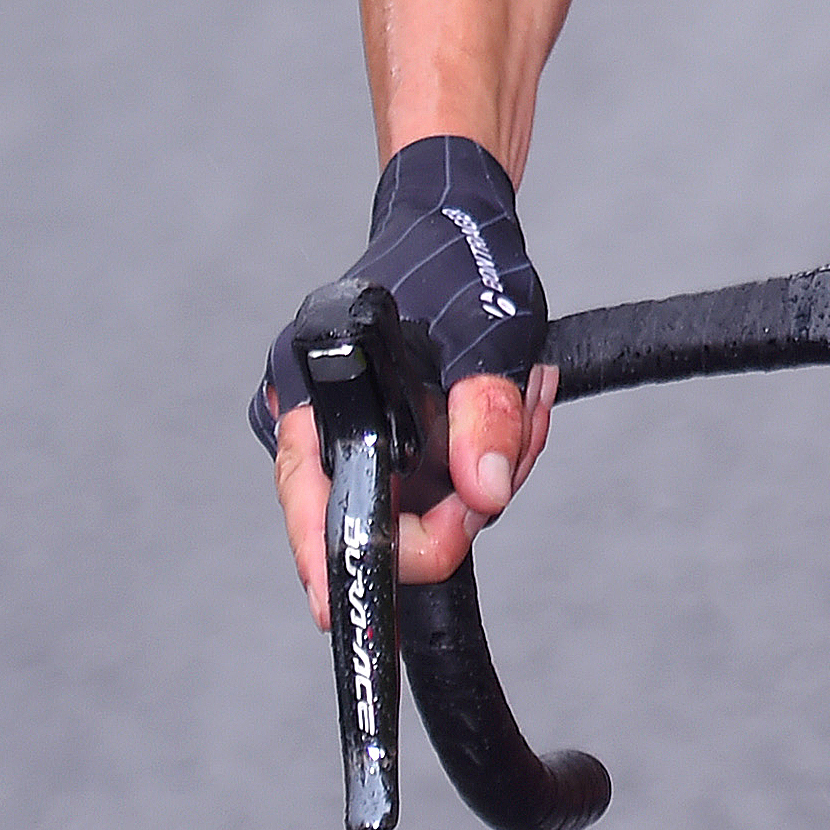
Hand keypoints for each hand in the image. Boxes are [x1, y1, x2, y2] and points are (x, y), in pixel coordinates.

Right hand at [249, 135, 556, 621]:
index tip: (371, 601)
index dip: (348, 557)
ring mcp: (344, 430)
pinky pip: (429, 484)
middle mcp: (310, 414)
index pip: (313, 499)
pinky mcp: (379, 438)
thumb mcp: (492, 330)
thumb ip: (488, 412)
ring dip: (478, 472)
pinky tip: (505, 414)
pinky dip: (473, 460)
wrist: (458, 228)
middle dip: (455, 506)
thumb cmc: (461, 263)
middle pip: (377, 513)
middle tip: (506, 458)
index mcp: (313, 384)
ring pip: (414, 505)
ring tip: (518, 403)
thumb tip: (486, 493)